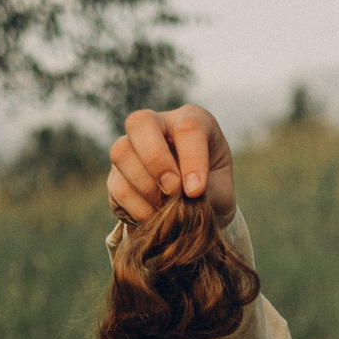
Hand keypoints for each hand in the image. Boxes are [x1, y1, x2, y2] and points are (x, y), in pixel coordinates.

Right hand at [107, 105, 235, 225]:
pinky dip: (137, 207)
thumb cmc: (212, 193)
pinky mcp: (116, 175)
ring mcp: (132, 148)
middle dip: (155, 160)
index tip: (196, 191)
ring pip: (121, 152)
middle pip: (140, 122)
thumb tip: (182, 196)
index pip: (188, 127)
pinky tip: (154, 217)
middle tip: (172, 190)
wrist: (194, 215)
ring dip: (145, 187)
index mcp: (191, 121)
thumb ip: (208, 192)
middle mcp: (158, 126)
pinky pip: (117, 186)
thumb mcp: (222, 192)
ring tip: (166, 209)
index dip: (191, 159)